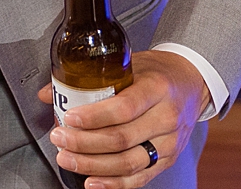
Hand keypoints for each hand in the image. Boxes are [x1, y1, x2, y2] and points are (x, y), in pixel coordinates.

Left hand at [37, 50, 211, 188]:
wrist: (192, 83)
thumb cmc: (156, 72)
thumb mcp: (129, 63)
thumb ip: (91, 76)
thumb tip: (49, 93)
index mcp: (156, 88)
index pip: (123, 108)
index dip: (93, 117)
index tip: (68, 118)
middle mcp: (166, 117)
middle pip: (121, 139)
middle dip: (84, 143)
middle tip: (59, 139)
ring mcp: (170, 142)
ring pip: (129, 163)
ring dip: (93, 166)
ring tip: (67, 159)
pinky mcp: (168, 160)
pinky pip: (139, 178)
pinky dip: (114, 184)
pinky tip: (92, 182)